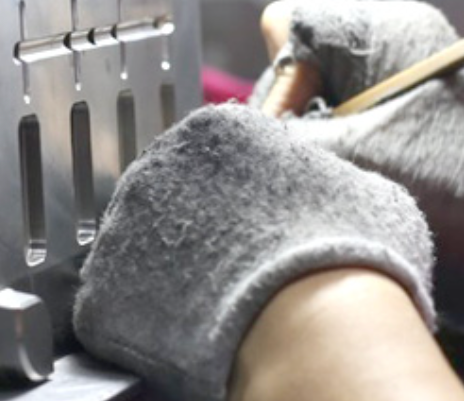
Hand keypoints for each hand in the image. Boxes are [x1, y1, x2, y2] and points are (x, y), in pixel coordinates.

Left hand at [74, 104, 435, 400]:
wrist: (315, 328)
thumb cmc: (347, 256)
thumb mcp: (362, 190)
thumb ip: (325, 177)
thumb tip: (331, 192)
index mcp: (215, 128)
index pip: (210, 154)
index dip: (234, 197)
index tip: (251, 223)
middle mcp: (156, 164)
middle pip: (167, 198)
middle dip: (194, 232)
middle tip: (234, 267)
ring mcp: (121, 228)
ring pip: (139, 250)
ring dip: (167, 274)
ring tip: (213, 304)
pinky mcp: (101, 293)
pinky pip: (118, 307)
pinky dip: (144, 326)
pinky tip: (186, 335)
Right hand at [253, 0, 463, 343]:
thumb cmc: (439, 191)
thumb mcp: (345, 154)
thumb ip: (281, 129)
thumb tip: (242, 124)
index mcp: (387, 26)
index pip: (291, 24)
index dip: (280, 81)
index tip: (292, 134)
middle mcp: (398, 33)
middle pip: (304, 54)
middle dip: (296, 106)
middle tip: (317, 157)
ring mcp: (407, 66)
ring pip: (322, 85)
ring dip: (318, 129)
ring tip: (346, 170)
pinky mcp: (410, 100)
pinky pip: (348, 106)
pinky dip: (340, 139)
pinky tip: (360, 171)